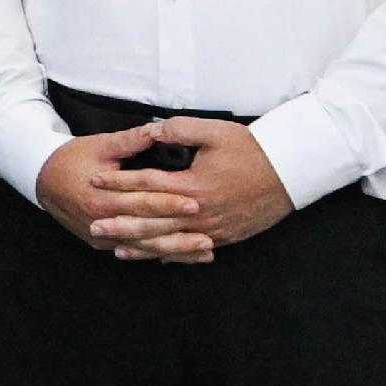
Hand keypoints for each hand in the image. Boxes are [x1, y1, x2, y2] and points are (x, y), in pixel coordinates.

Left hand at [38, 118, 289, 262]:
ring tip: (114, 246)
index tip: (95, 179)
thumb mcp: (216, 132)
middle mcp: (201, 211)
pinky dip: (170, 254)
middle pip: (152, 220)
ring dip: (140, 245)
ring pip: (169, 241)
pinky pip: (191, 249)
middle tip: (92, 225)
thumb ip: (180, 129)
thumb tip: (151, 128)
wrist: (293, 171)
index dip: (119, 181)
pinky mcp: (226, 236)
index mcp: (194, 184)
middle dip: (120, 223)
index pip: (147, 184)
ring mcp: (213, 228)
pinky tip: (152, 257)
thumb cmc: (254, 149)